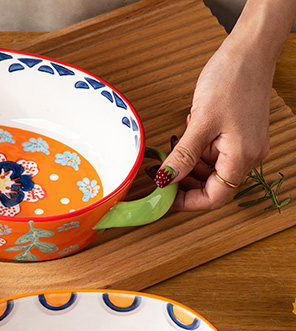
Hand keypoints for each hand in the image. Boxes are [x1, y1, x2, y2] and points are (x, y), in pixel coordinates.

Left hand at [154, 0, 293, 209]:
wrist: (250, 49)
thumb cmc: (231, 79)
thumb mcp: (201, 121)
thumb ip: (184, 156)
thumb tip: (166, 180)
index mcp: (242, 157)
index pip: (214, 198)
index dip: (187, 202)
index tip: (163, 196)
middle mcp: (248, 155)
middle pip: (212, 186)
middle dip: (183, 183)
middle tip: (158, 174)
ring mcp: (244, 145)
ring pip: (210, 170)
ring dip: (187, 166)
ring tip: (168, 152)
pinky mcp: (239, 134)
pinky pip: (214, 153)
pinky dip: (196, 152)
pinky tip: (182, 138)